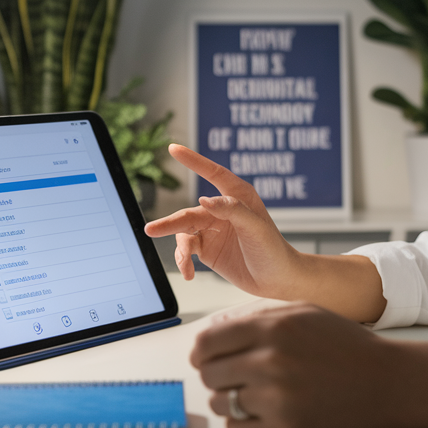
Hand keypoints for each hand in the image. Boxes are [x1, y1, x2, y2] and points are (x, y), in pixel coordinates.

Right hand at [144, 144, 301, 298]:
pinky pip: (187, 250)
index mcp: (237, 196)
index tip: (173, 148)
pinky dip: (184, 261)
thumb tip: (203, 199)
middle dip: (170, 224)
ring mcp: (213, 229)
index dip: (193, 160)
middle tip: (150, 229)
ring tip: (184, 264)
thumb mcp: (256, 228)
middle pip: (189, 213)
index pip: (213, 173)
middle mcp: (222, 210)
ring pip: (184, 233)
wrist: (277, 280)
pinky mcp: (208, 248)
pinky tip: (189, 274)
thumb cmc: (272, 249)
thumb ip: (231, 210)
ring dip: (181, 250)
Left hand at [192, 303, 399, 427]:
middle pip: (209, 374)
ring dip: (228, 398)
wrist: (385, 381)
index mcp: (272, 328)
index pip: (208, 342)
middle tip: (231, 374)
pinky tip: (260, 409)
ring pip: (220, 402)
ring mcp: (277, 398)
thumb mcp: (302, 312)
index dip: (201, 351)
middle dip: (215, 373)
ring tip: (250, 392)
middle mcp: (270, 361)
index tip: (205, 357)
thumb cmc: (344, 344)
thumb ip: (257, 317)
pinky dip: (242, 420)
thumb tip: (216, 330)